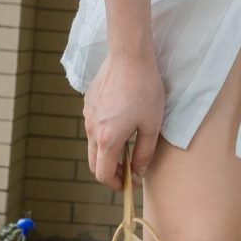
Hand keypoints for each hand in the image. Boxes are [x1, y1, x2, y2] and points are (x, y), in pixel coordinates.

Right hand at [81, 49, 164, 192]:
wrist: (129, 56)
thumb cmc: (145, 89)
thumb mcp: (152, 125)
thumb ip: (144, 153)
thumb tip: (138, 171)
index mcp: (107, 139)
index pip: (103, 174)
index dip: (116, 184)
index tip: (131, 183)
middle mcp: (92, 129)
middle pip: (94, 163)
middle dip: (110, 171)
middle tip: (129, 170)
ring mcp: (88, 115)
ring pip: (93, 144)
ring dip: (107, 152)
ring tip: (128, 145)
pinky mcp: (88, 103)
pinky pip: (93, 126)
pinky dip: (104, 135)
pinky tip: (122, 123)